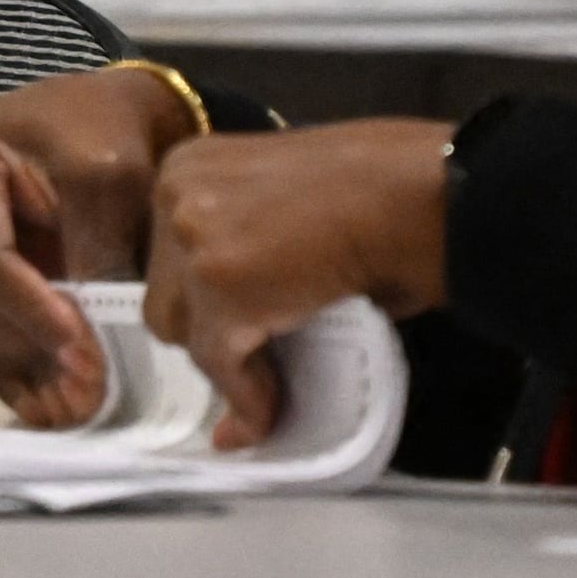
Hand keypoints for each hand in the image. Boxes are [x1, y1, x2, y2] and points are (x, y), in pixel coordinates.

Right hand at [0, 64, 201, 425]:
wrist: (81, 123)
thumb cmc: (93, 133)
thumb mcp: (107, 174)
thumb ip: (96, 246)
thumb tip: (95, 335)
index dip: (29, 309)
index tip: (81, 346)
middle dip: (26, 351)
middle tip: (90, 390)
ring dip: (12, 372)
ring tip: (73, 404)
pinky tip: (39, 400)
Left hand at [145, 118, 453, 448]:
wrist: (412, 194)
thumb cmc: (379, 188)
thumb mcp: (288, 201)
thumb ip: (253, 242)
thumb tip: (250, 323)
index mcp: (190, 165)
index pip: (167, 253)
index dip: (201, 298)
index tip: (233, 330)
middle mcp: (175, 195)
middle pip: (164, 292)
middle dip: (207, 328)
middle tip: (258, 351)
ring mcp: (192, 241)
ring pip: (184, 332)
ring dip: (227, 361)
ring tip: (272, 380)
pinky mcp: (220, 289)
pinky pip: (219, 362)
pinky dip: (247, 396)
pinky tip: (272, 412)